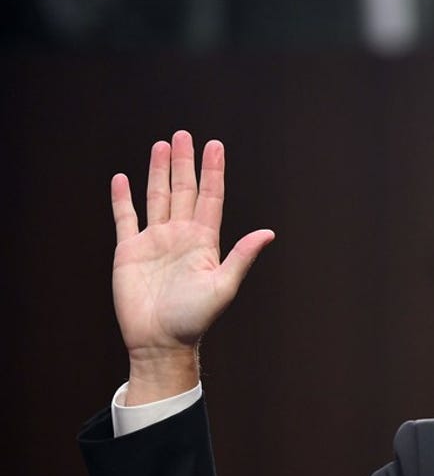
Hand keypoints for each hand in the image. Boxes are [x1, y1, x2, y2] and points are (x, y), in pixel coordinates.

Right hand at [111, 131, 273, 404]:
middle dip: (184, 162)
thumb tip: (268, 233)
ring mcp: (155, 241)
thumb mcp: (223, 286)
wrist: (160, 341)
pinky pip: (125, 218)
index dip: (212, 171)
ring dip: (159, 172)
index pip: (210, 198)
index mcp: (204, 241)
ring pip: (157, 197)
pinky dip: (123, 198)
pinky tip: (123, 178)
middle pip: (183, 190)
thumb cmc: (194, 319)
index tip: (215, 145)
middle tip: (184, 134)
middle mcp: (180, 236)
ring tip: (161, 145)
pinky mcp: (130, 251)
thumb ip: (242, 257)